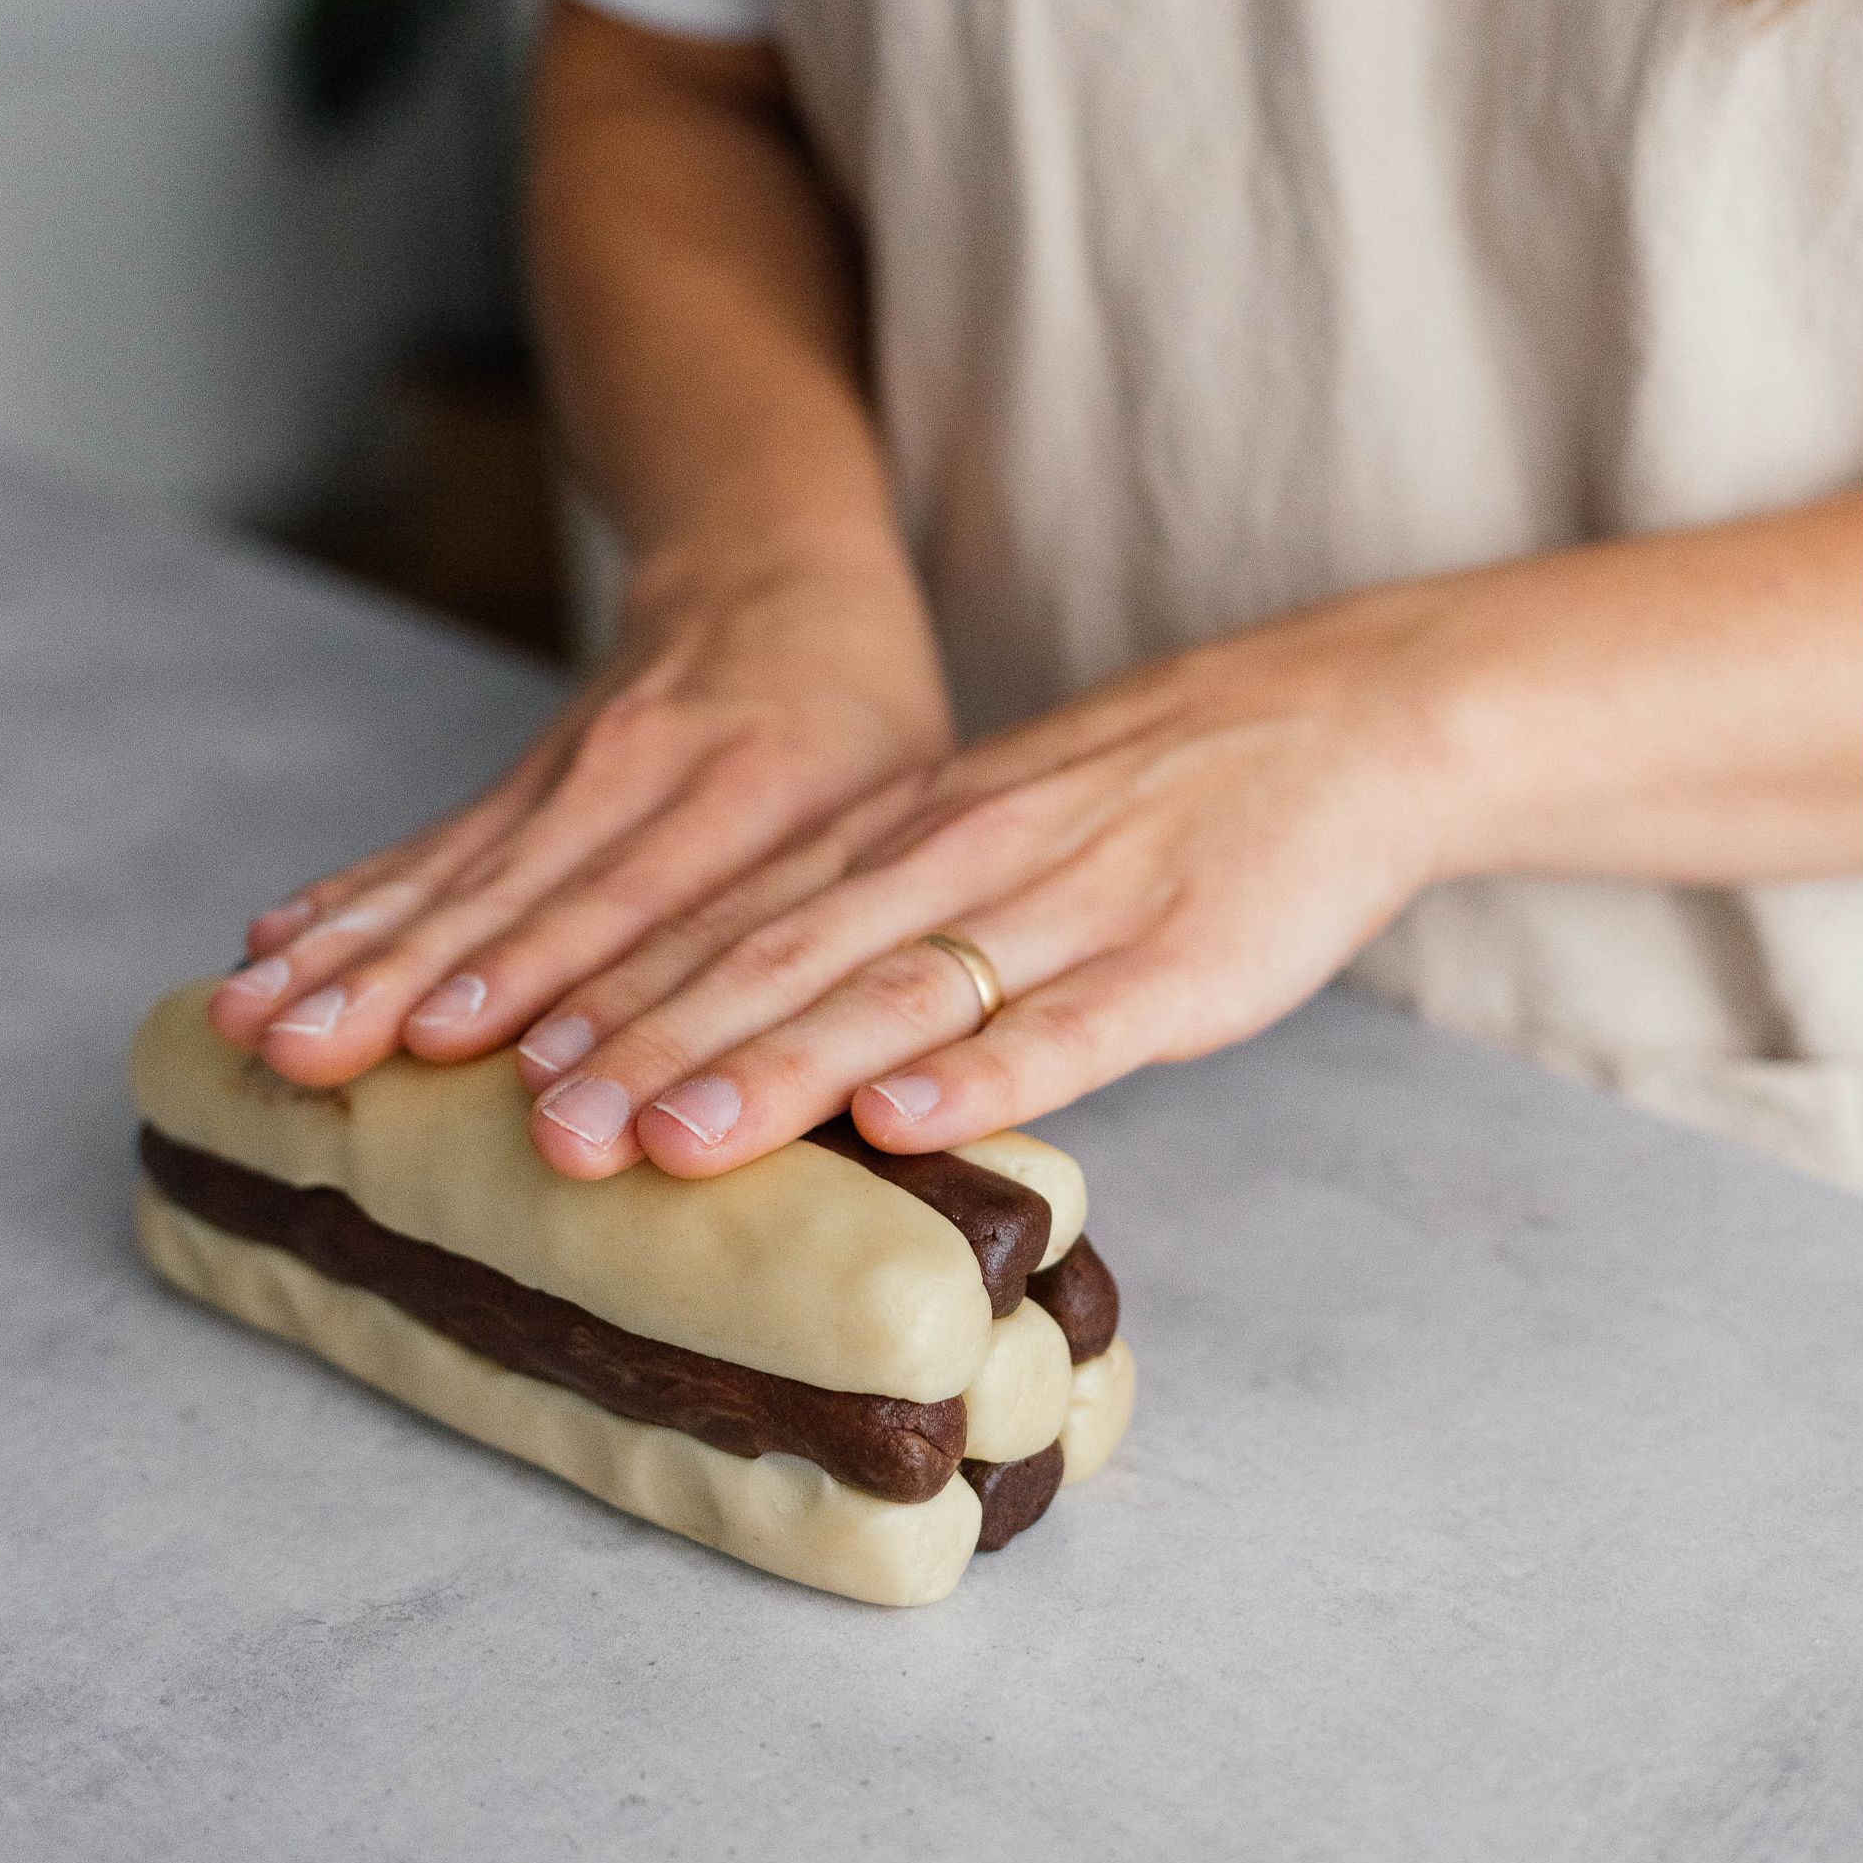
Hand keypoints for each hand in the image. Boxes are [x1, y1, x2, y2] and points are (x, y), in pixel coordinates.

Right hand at [208, 536, 951, 1090]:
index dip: (600, 1006)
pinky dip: (346, 896)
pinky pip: (423, 846)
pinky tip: (270, 947)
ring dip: (354, 954)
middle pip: (528, 897)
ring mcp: (568, 771)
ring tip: (267, 1026)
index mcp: (767, 791)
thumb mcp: (908, 798)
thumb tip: (884, 1091)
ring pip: (453, 874)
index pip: (672, 910)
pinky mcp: (517, 779)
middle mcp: (650, 773)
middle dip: (427, 990)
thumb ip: (877, 925)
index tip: (532, 1092)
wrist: (771, 570)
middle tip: (330, 1063)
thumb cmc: (864, 725)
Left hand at [507, 579, 1479, 1179]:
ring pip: (896, 998)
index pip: (743, 918)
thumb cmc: (1174, 793)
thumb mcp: (1007, 824)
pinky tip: (898, 1123)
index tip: (513, 1067)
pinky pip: (1061, 1027)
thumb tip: (777, 1029)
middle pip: (786, 963)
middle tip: (546, 1133)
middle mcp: (967, 859)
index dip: (626, 995)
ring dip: (777, 1070)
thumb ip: (901, 915)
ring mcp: (1070, 911)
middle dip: (657, 1050)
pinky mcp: (1175, 965)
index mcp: (916, 830)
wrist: (1349, 721)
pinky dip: (975, 1076)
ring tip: (673, 1142)